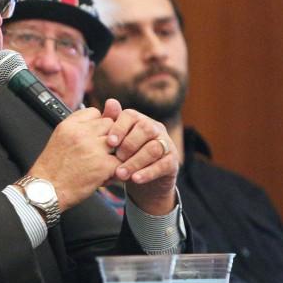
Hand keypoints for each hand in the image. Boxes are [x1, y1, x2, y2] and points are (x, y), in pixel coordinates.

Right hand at [28, 107, 120, 208]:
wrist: (46, 190)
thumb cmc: (52, 168)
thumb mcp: (59, 139)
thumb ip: (77, 127)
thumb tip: (96, 119)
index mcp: (69, 126)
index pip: (95, 112)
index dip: (97, 124)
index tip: (93, 135)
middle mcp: (81, 134)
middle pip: (109, 124)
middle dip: (108, 136)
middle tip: (100, 151)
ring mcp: (93, 148)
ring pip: (118, 141)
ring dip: (114, 152)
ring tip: (102, 163)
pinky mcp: (103, 165)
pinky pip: (120, 161)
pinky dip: (115, 169)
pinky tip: (105, 175)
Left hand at [101, 99, 178, 214]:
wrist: (143, 180)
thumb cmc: (125, 156)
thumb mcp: (116, 143)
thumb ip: (111, 123)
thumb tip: (110, 102)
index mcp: (139, 120)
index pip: (131, 116)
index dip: (119, 128)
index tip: (110, 143)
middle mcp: (155, 129)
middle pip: (145, 129)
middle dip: (128, 145)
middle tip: (115, 159)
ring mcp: (166, 144)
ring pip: (153, 148)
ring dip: (135, 162)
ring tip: (120, 174)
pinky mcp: (173, 161)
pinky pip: (163, 165)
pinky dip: (148, 172)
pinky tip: (135, 179)